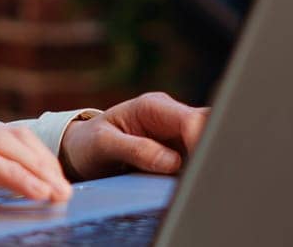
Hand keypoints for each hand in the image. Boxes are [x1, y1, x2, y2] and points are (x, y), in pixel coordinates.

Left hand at [57, 92, 209, 180]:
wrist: (81, 151)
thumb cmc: (88, 143)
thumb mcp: (102, 144)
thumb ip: (135, 150)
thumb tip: (171, 162)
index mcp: (153, 107)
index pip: (190, 120)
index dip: (199, 142)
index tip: (195, 169)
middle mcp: (170, 118)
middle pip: (208, 127)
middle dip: (211, 151)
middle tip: (206, 179)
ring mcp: (177, 136)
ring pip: (208, 145)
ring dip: (205, 164)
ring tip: (199, 186)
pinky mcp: (179, 153)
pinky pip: (198, 161)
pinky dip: (198, 172)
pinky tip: (194, 186)